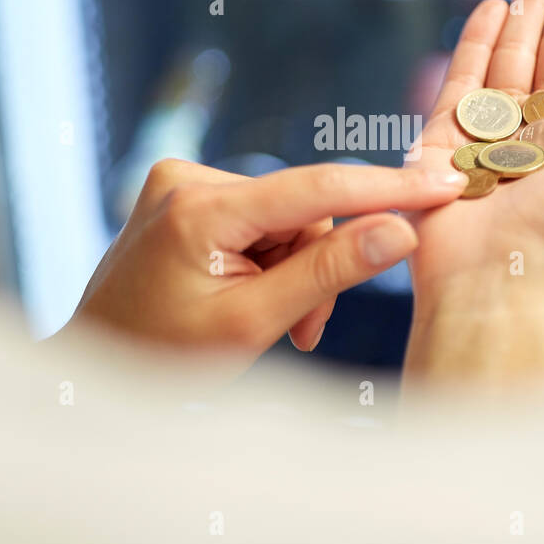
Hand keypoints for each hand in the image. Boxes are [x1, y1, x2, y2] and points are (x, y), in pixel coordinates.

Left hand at [68, 158, 468, 372]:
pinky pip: (259, 216)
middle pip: (303, 209)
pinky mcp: (185, 192)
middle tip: (304, 330)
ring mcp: (182, 182)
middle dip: (315, 268)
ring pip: (285, 217)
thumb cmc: (163, 355)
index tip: (446, 184)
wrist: (96, 365)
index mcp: (201, 210)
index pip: (317, 188)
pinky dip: (268, 258)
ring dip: (292, 270)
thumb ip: (329, 272)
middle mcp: (188, 179)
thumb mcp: (253, 322)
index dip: (388, 190)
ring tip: (273, 323)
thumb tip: (401, 230)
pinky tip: (249, 295)